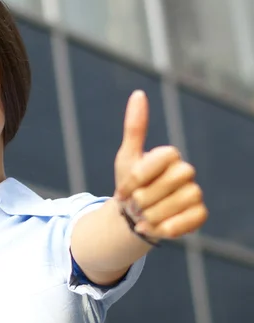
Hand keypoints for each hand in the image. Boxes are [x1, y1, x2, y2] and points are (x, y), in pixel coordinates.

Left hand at [113, 90, 207, 239]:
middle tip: (133, 205)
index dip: (138, 177)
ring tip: (141, 218)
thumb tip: (138, 93)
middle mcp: (186, 172)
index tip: (122, 190)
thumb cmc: (129, 184)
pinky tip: (151, 228)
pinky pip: (190, 220)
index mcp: (169, 156)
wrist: (130, 216)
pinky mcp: (199, 214)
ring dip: (151, 215)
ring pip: (178, 203)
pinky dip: (167, 228)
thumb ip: (134, 127)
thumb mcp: (126, 157)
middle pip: (170, 182)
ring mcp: (194, 193)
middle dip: (143, 198)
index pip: (163, 157)